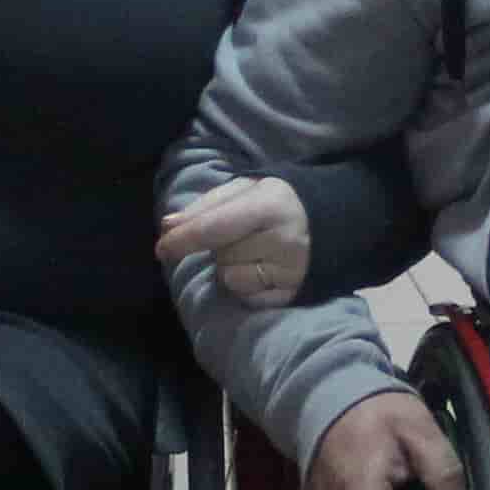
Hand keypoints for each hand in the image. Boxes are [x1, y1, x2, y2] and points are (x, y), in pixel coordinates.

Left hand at [154, 174, 314, 308]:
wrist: (329, 222)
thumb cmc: (275, 204)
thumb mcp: (244, 191)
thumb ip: (205, 206)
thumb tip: (168, 225)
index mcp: (270, 204)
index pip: (215, 227)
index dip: (184, 239)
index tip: (161, 249)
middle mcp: (284, 239)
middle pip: (220, 255)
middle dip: (219, 248)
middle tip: (243, 235)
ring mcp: (292, 270)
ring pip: (230, 279)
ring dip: (231, 269)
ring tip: (255, 253)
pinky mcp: (293, 294)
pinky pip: (247, 299)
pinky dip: (245, 288)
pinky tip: (263, 271)